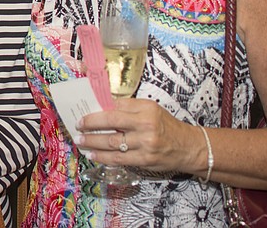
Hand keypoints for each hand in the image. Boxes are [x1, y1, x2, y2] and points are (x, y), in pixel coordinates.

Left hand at [76, 98, 199, 173]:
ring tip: (80, 141)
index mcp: (146, 109)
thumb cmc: (167, 126)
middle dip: (90, 124)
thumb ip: (130, 109)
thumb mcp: (151, 110)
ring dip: (93, 142)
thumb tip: (103, 108)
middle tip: (77, 125)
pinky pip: (119, 158)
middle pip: (111, 122)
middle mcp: (146, 125)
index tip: (85, 112)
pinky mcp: (144, 160)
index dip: (98, 110)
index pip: (117, 107)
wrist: (189, 147)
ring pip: (112, 142)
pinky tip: (93, 156)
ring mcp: (145, 144)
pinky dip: (103, 157)